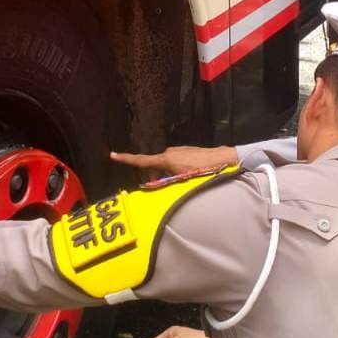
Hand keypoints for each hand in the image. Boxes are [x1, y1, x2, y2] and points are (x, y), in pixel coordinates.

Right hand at [109, 144, 237, 178]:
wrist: (225, 159)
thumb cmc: (204, 171)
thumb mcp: (183, 181)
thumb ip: (167, 184)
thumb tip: (154, 186)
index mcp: (166, 159)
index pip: (142, 160)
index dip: (126, 159)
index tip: (113, 155)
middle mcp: (170, 152)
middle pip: (156, 167)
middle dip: (159, 177)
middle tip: (171, 187)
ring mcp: (179, 150)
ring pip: (168, 166)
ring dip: (171, 174)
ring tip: (187, 181)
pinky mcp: (187, 151)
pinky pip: (177, 162)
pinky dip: (179, 170)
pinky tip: (193, 174)